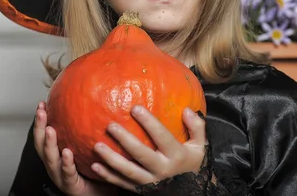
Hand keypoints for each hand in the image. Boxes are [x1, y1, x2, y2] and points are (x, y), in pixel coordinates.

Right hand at [33, 101, 124, 195]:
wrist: (100, 194)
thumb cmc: (94, 171)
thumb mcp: (88, 148)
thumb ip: (88, 130)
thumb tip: (97, 105)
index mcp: (56, 155)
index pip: (44, 135)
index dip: (40, 121)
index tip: (41, 104)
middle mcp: (55, 165)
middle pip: (42, 145)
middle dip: (39, 128)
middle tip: (41, 112)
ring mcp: (61, 176)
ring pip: (51, 160)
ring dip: (49, 144)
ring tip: (50, 129)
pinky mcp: (71, 186)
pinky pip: (67, 174)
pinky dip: (66, 163)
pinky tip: (67, 153)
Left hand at [90, 105, 206, 192]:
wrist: (193, 192)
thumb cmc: (193, 164)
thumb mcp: (201, 146)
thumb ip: (196, 127)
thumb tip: (187, 110)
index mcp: (176, 156)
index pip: (161, 136)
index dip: (149, 122)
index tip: (135, 108)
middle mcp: (162, 170)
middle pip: (141, 154)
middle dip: (125, 140)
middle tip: (110, 125)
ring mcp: (151, 182)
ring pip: (129, 171)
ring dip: (111, 159)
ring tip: (97, 146)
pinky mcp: (142, 191)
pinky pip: (123, 184)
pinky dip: (108, 176)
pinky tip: (95, 166)